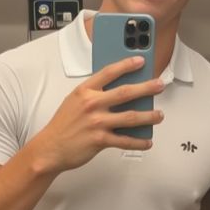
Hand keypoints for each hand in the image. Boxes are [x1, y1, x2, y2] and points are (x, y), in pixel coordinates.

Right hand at [33, 57, 164, 172]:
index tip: (141, 61)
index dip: (127, 65)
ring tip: (159, 115)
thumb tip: (120, 93)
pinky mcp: (100, 140)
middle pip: (125, 93)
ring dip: (148, 116)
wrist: (50, 148)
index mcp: (85, 91)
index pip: (109, 72)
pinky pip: (125, 141)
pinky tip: (147, 141)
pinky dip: (139, 142)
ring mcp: (97, 122)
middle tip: (159, 85)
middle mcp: (92, 104)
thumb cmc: (63, 125)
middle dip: (146, 88)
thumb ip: (94, 94)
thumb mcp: (74, 102)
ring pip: (130, 117)